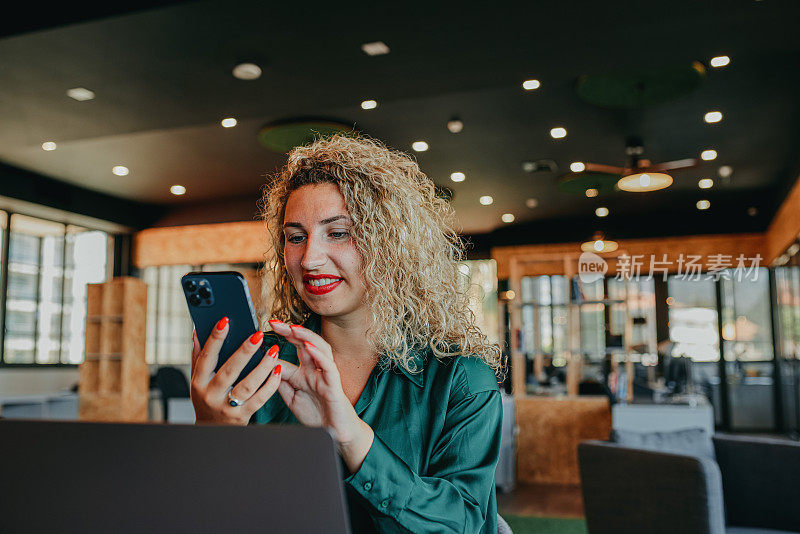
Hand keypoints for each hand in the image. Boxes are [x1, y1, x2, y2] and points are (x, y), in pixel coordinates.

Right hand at [190, 317, 281, 424]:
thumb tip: (197, 331)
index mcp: (199, 382)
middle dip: (244, 352)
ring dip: (262, 367)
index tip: (225, 321)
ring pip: (247, 385)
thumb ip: (198, 356)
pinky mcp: (242, 416)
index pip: (206, 357)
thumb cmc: (206, 399)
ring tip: (273, 351)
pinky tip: (277, 371)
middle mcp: (211, 394)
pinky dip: (270, 385)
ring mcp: (227, 407)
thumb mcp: (197, 380)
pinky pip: (259, 399)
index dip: (215, 339)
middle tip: (258, 335)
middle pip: (229, 370)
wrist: (211, 430)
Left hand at [268, 320, 373, 471]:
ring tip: (293, 328)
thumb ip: (280, 383)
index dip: (279, 341)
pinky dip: (318, 355)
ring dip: (306, 337)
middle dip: (290, 331)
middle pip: (305, 343)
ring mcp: (325, 375)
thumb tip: (266, 367)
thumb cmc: (317, 415)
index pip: (292, 351)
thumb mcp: (291, 398)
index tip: (263, 331)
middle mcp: (316, 369)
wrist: (334, 434)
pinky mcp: (334, 384)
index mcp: (305, 372)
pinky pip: (328, 366)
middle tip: (274, 322)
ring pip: (319, 348)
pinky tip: (308, 347)